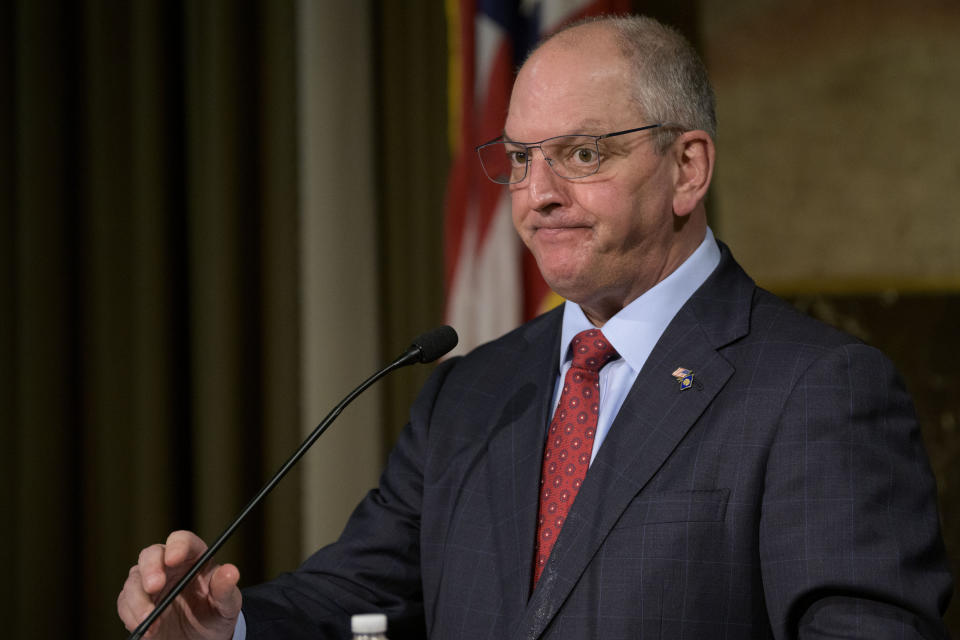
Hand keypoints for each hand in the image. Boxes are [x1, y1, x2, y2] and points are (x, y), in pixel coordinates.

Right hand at [118, 530, 241, 638]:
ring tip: (150, 618)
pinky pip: (125, 603)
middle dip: (150, 568)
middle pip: (151, 554)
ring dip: (138, 598)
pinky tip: (146, 628)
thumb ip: (226, 589)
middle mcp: (168, 566)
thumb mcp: (227, 604)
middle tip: (154, 586)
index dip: (177, 546)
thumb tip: (231, 572)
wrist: (201, 639)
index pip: (182, 540)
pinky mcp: (137, 603)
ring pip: (134, 579)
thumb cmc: (216, 614)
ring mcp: (150, 583)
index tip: (174, 559)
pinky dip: (131, 615)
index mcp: (193, 557)